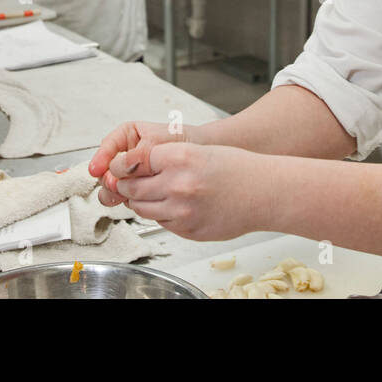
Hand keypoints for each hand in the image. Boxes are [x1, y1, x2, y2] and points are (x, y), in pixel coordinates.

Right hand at [88, 120, 191, 205]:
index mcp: (127, 136)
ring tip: (121, 195)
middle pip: (106, 169)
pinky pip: (125, 194)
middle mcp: (126, 154)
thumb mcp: (156, 144)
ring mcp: (131, 172)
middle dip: (107, 179)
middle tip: (114, 186)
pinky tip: (130, 200)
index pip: (107, 147)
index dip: (100, 159)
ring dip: (113, 192)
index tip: (95, 170)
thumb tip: (114, 171)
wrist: (201, 152)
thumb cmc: (182, 140)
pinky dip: (125, 199)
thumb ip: (135, 157)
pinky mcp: (137, 187)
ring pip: (113, 184)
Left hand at [112, 143, 273, 240]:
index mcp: (181, 157)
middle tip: (126, 180)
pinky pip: (160, 222)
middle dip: (126, 183)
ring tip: (151, 191)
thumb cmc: (235, 168)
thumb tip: (130, 169)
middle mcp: (179, 184)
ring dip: (140, 200)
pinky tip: (172, 204)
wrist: (264, 192)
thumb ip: (163, 159)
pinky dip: (160, 213)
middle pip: (132, 186)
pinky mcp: (187, 230)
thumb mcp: (197, 151)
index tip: (118, 165)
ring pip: (142, 207)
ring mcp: (183, 211)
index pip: (133, 161)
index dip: (122, 163)